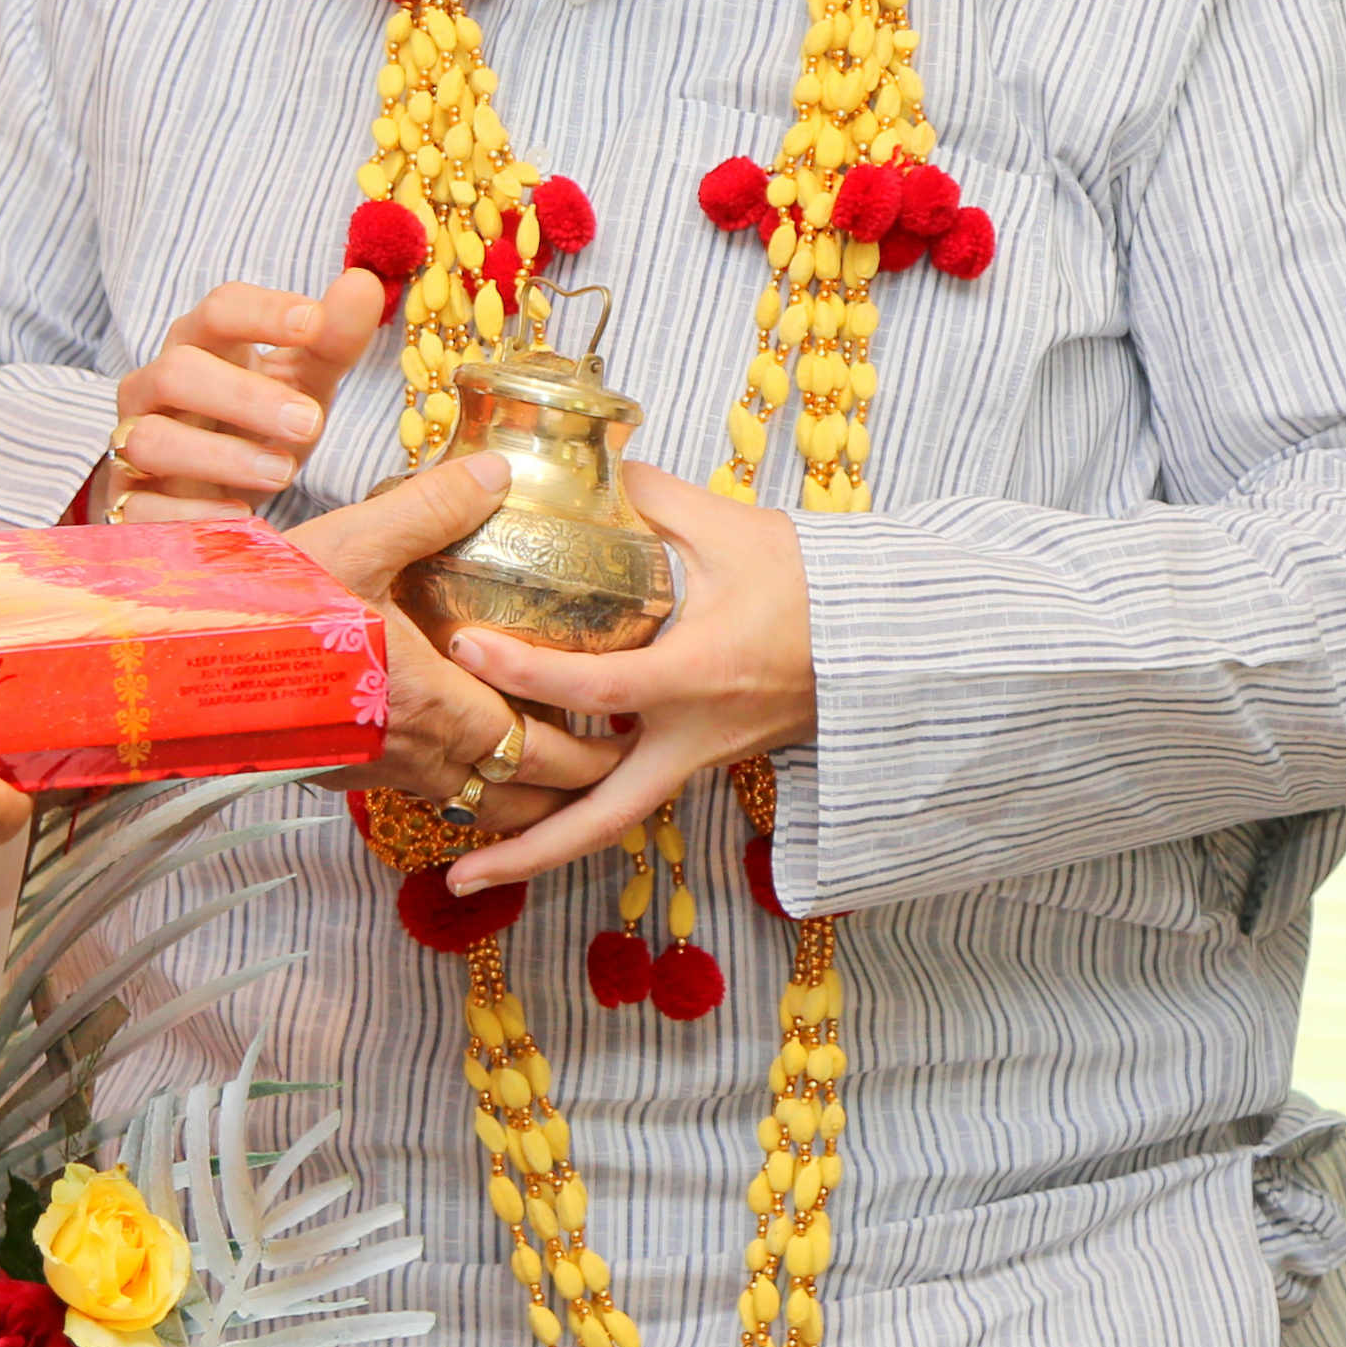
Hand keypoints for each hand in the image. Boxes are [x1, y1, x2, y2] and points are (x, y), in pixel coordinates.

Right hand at [101, 271, 384, 514]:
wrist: (210, 491)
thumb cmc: (257, 423)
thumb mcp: (303, 382)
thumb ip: (332, 340)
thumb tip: (363, 284)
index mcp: (199, 344)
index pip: (219, 310)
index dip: (262, 312)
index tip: (313, 322)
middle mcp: (154, 388)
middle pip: (178, 371)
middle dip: (244, 395)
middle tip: (310, 421)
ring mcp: (131, 444)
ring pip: (152, 439)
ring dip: (221, 456)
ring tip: (284, 472)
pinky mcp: (127, 502)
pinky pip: (142, 507)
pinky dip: (190, 514)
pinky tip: (239, 518)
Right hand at [283, 454, 598, 831]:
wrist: (173, 662)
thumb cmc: (260, 610)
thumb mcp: (353, 542)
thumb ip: (432, 507)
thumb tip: (496, 470)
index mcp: (435, 705)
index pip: (539, 754)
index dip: (592, 757)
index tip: (624, 735)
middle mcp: (410, 754)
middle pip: (513, 800)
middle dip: (567, 792)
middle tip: (604, 766)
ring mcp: (370, 770)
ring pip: (465, 808)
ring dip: (511, 797)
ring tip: (541, 772)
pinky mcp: (334, 769)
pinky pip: (415, 794)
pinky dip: (453, 786)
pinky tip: (446, 748)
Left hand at [427, 462, 815, 895]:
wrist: (888, 636)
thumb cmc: (813, 582)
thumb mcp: (727, 526)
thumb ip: (647, 497)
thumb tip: (581, 465)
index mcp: (697, 678)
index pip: (596, 688)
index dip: (527, 671)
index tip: (464, 648)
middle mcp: (692, 737)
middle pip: (604, 819)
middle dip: (530, 853)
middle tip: (457, 881)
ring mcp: (700, 757)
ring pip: (617, 817)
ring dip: (550, 844)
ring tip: (474, 864)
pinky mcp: (704, 757)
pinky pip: (634, 790)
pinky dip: (582, 803)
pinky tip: (530, 793)